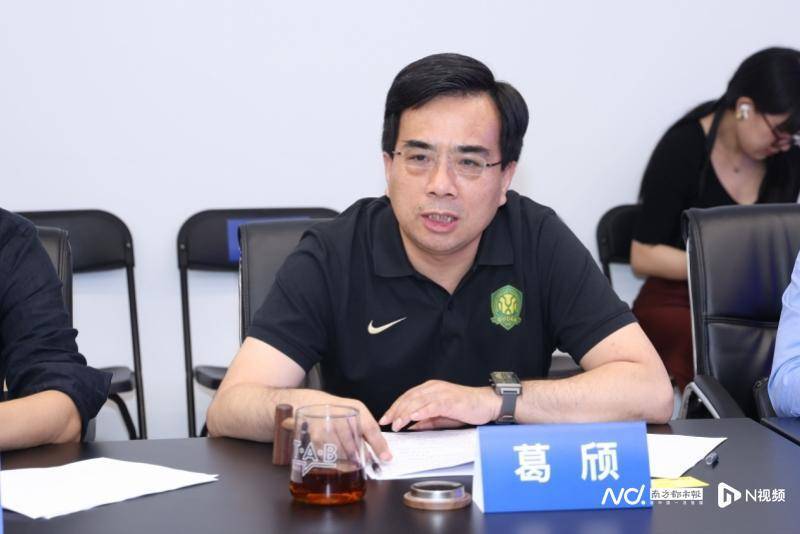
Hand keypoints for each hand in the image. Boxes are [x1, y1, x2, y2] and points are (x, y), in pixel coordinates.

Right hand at [297, 391, 391, 461]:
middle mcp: (341, 416)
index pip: (370, 428)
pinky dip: (336, 461)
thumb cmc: (336, 409)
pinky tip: (338, 458)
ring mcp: (327, 427)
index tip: (386, 458)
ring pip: (342, 453)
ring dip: (348, 460)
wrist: (308, 402)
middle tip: (364, 462)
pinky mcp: (315, 437)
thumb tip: (382, 453)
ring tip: (351, 461)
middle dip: (360, 456)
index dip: (379, 445)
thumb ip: (368, 431)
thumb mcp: (355, 413)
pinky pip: (329, 456)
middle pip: (355, 445)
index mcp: (355, 409)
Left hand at [378, 380, 500, 431]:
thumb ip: (427, 420)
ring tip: (397, 423)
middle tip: (387, 422)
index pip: (408, 397)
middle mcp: (434, 388)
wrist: (486, 403)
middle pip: (410, 398)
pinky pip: (433, 405)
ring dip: (406, 413)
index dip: (395, 407)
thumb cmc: (466, 408)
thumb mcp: (442, 416)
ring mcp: (442, 393)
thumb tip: (411, 426)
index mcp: (430, 389)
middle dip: (396, 411)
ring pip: (418, 401)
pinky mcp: (451, 400)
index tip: (385, 418)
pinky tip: (414, 417)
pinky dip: (422, 411)